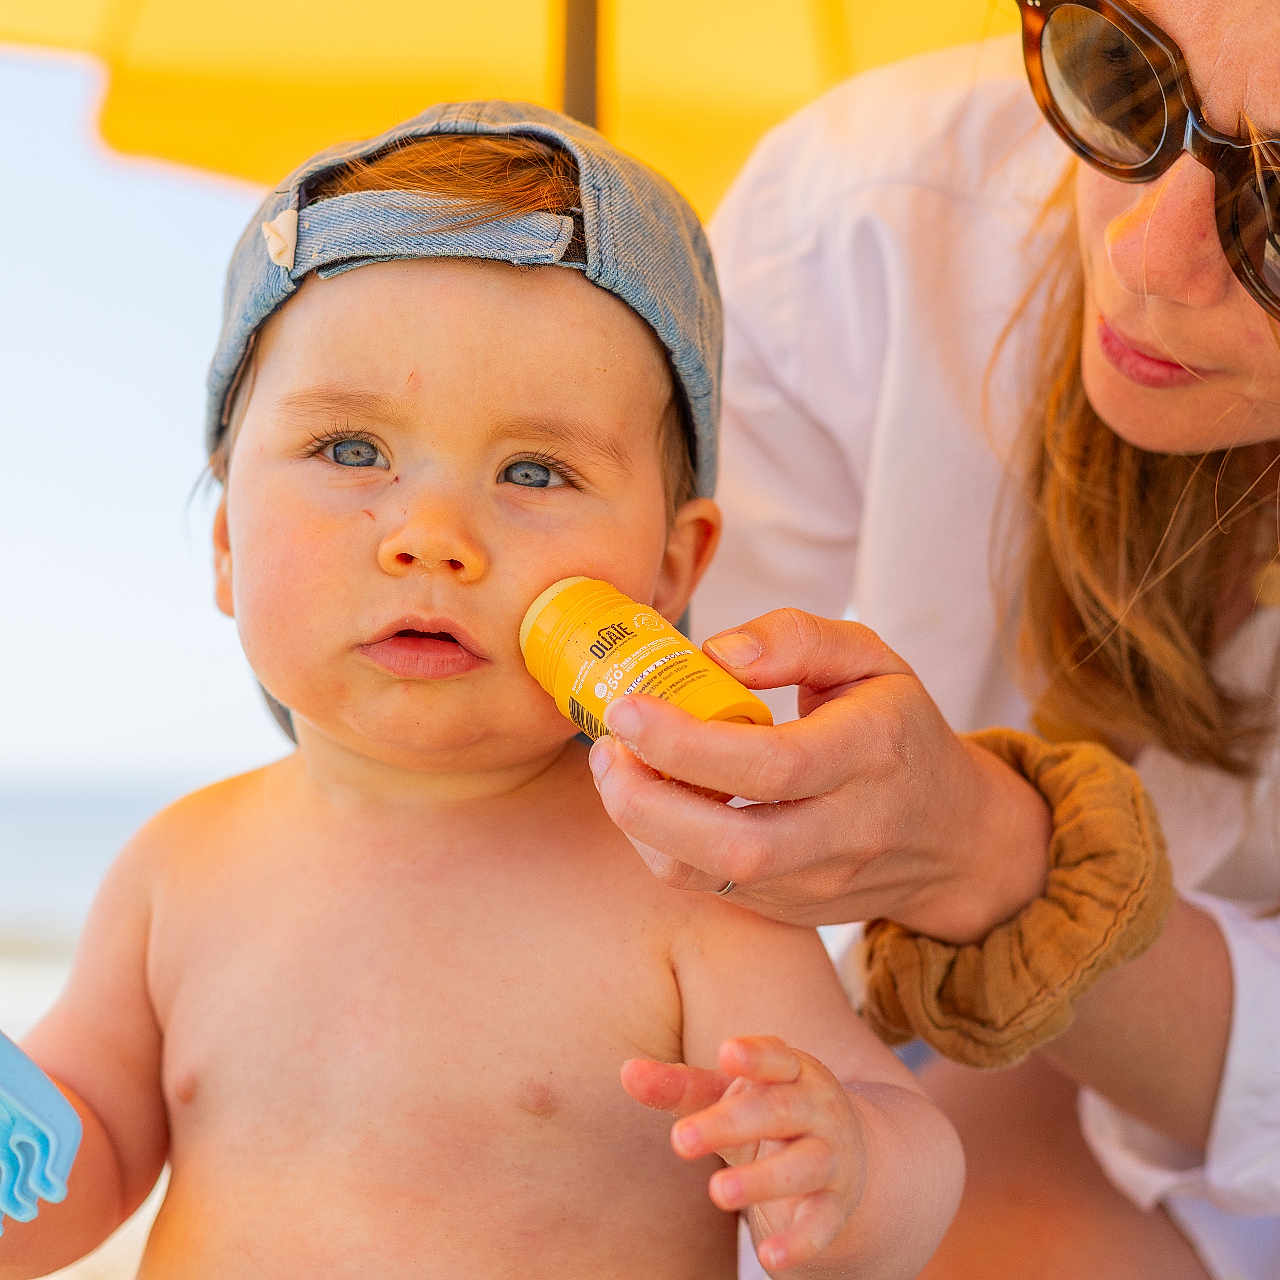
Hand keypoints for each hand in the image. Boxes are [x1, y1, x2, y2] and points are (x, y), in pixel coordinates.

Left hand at [589, 609, 1050, 942]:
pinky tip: (646, 799)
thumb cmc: (900, 730)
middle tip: (605, 748)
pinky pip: (711, 888)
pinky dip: (662, 847)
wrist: (954, 836)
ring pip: (714, 876)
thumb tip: (716, 653)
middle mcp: (849, 829)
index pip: (773, 765)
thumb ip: (797, 637)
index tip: (626, 708)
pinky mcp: (792, 909)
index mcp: (872, 753)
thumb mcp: (870, 659)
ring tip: (613, 769)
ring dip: (643, 827)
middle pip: (737, 843)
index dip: (687, 744)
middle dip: (647, 802)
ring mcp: (820, 882)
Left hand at [622, 1036, 866, 1273]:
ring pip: (803, 1165)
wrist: (843, 1151)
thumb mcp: (726, 1096)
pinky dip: (800, 1241)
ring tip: (717, 1192)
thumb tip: (627, 1071)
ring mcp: (832, 1155)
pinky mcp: (836, 1203)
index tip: (725, 1053)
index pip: (775, 1057)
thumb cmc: (766, 1111)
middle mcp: (817, 1107)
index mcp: (791, 1070)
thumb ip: (679, 1085)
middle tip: (680, 1141)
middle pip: (778, 1110)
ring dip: (763, 1179)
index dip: (754, 1056)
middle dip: (730, 1123)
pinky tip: (770, 1257)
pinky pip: (822, 1223)